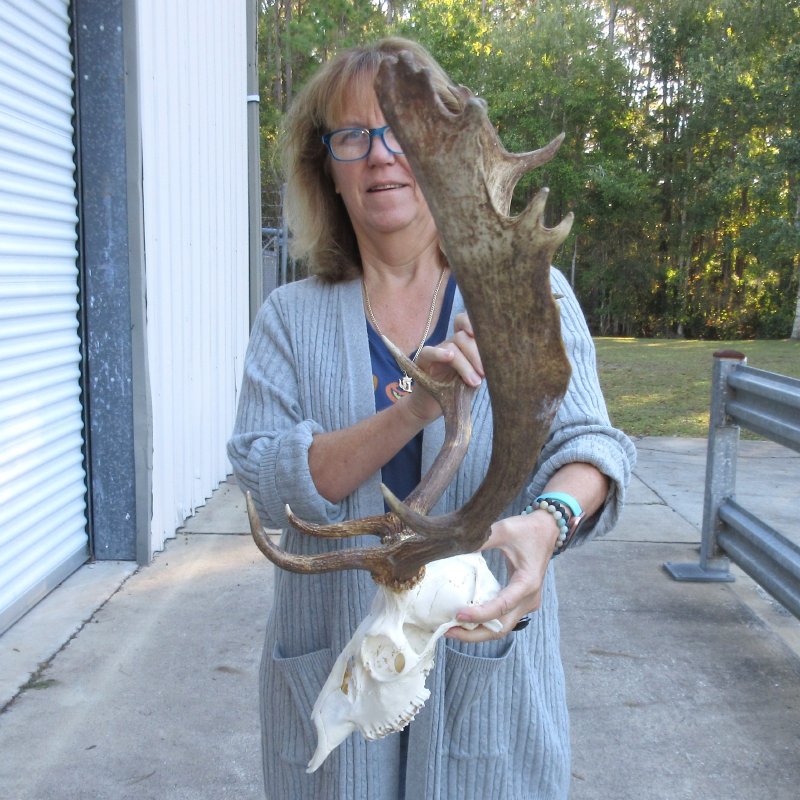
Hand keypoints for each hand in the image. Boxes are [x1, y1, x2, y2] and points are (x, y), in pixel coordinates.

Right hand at [402, 312, 484, 423]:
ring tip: (474, 383)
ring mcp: (436, 350)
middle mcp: (450, 344)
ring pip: (452, 346)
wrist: (434, 407)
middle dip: (476, 354)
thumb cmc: (457, 392)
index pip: (467, 323)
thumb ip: (484, 367)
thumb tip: (502, 362)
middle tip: (485, 374)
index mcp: (464, 345)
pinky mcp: (422, 361)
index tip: (488, 336)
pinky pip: (429, 351)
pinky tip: (449, 357)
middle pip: (463, 336)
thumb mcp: (475, 379)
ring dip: (465, 364)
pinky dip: (439, 352)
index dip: (474, 323)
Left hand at [445, 509, 558, 641]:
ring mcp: (527, 603)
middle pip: (501, 628)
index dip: (479, 614)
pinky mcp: (521, 603)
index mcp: (527, 583)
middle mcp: (529, 599)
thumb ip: (481, 540)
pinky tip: (465, 619)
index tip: (457, 615)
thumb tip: (453, 548)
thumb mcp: (503, 530)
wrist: (547, 530)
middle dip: (474, 633)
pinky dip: (484, 623)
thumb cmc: (526, 529)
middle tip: (447, 630)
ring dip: (477, 631)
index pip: (502, 606)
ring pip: (501, 628)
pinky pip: (502, 619)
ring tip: (451, 628)